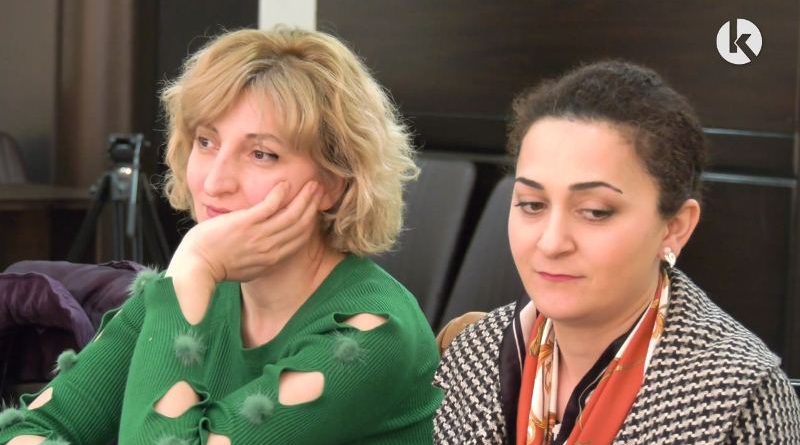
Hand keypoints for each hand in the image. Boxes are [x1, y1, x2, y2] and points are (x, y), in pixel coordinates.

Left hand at [167, 180, 321, 323]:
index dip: (311, 220)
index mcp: (272, 259)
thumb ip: (262, 258)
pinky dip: (280, 194)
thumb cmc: (217, 267)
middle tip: (319, 190)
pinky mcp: (245, 224)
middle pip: (300, 224)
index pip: (300, 237)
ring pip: (291, 215)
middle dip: (312, 205)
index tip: (315, 207)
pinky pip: (270, 206)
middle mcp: (270, 248)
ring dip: (303, 197)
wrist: (198, 267)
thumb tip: (270, 252)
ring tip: (310, 184)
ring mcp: (258, 235)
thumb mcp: (248, 268)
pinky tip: (285, 184)